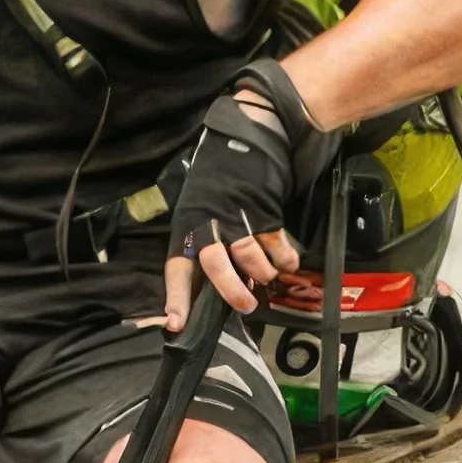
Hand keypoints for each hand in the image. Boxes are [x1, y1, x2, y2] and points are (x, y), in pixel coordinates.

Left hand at [160, 68, 339, 325]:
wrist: (248, 137)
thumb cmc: (218, 180)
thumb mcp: (198, 209)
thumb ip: (203, 244)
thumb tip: (214, 285)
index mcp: (187, 226)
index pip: (177, 268)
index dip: (176, 298)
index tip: (175, 325)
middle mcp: (210, 224)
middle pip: (217, 265)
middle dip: (232, 291)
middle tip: (246, 306)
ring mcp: (238, 218)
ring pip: (250, 257)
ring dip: (262, 273)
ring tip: (267, 278)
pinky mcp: (265, 211)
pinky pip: (276, 243)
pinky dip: (284, 257)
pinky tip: (287, 261)